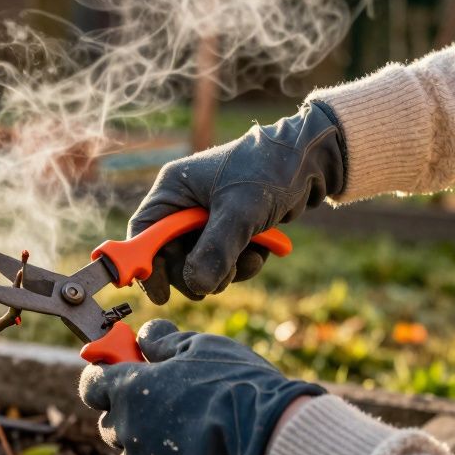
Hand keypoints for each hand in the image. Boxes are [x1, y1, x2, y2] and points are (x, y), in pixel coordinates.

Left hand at [78, 319, 324, 454]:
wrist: (267, 442)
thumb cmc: (234, 386)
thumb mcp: (201, 346)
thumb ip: (164, 341)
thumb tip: (146, 337)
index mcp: (129, 390)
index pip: (92, 384)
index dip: (105, 374)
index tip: (121, 368)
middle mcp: (128, 430)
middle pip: (112, 421)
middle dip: (130, 410)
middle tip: (166, 400)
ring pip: (136, 452)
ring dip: (153, 440)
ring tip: (195, 429)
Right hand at [130, 101, 344, 303]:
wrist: (309, 159)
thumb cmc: (269, 169)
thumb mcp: (240, 210)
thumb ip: (216, 249)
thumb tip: (195, 286)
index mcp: (174, 188)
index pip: (144, 233)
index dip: (147, 266)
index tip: (161, 295)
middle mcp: (184, 203)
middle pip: (171, 255)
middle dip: (197, 272)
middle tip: (221, 280)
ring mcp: (206, 218)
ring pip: (200, 263)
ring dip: (226, 271)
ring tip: (251, 258)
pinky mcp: (228, 228)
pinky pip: (224, 260)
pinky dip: (241, 264)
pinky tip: (261, 252)